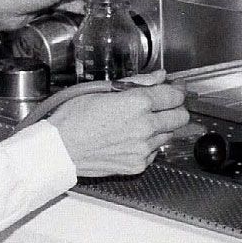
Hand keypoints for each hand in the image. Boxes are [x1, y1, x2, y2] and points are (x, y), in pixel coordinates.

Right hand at [46, 71, 189, 176]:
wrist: (60, 148)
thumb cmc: (74, 118)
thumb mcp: (103, 89)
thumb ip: (138, 83)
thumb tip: (159, 77)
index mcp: (137, 103)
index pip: (175, 95)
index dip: (176, 89)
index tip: (173, 88)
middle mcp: (145, 127)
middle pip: (181, 117)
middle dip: (175, 108)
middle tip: (163, 104)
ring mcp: (143, 149)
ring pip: (169, 135)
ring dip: (161, 127)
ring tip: (139, 122)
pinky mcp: (137, 165)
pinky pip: (155, 152)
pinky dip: (149, 144)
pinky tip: (131, 137)